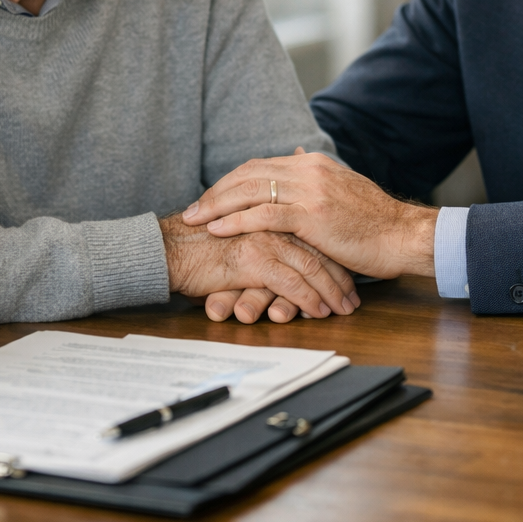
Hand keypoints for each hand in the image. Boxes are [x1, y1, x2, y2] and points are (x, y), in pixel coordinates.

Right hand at [160, 215, 358, 321]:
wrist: (168, 250)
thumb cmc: (200, 246)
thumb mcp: (238, 232)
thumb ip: (261, 232)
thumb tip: (283, 250)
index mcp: (271, 210)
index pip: (313, 232)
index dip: (333, 255)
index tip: (348, 276)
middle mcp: (271, 221)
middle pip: (318, 248)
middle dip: (340, 275)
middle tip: (353, 297)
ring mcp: (264, 238)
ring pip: (310, 265)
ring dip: (330, 291)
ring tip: (343, 309)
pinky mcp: (253, 259)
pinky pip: (291, 282)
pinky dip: (308, 298)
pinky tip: (319, 311)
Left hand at [181, 150, 437, 278]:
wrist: (404, 237)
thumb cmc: (375, 224)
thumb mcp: (342, 191)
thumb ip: (315, 178)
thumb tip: (294, 154)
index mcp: (312, 163)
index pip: (258, 167)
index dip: (230, 183)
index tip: (210, 199)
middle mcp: (308, 169)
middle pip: (247, 175)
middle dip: (215, 193)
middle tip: (191, 210)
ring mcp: (310, 190)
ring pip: (250, 191)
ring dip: (217, 206)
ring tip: (194, 219)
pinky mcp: (312, 214)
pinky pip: (264, 215)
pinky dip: (236, 221)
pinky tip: (217, 230)